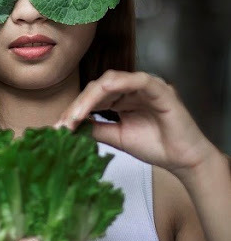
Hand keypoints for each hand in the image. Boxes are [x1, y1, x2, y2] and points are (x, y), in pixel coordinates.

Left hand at [55, 70, 215, 176]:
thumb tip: (69, 126)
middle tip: (62, 124)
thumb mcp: (116, 137)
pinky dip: (117, 85)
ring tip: (75, 116)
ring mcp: (144, 86)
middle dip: (77, 105)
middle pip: (96, 88)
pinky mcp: (159, 88)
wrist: (182, 160)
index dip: (74, 110)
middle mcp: (130, 89)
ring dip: (90, 98)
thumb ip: (95, 128)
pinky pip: (136, 80)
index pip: (92, 97)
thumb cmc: (155, 146)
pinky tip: (101, 95)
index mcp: (120, 99)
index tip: (57, 128)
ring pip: (110, 82)